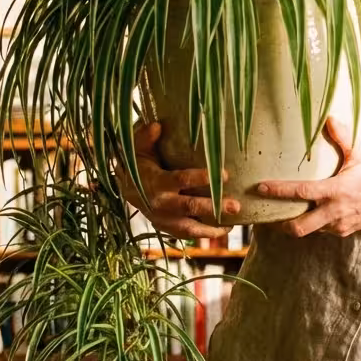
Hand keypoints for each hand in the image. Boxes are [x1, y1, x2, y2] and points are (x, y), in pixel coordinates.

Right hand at [117, 122, 239, 238]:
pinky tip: (221, 231)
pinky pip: (185, 235)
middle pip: (189, 207)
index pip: (181, 180)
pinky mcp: (165, 227)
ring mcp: (162, 218)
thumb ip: (146, 136)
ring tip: (232, 226)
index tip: (224, 174)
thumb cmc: (138, 164)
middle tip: (235, 206)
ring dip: (211, 229)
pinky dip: (202, 236)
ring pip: (188, 228)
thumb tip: (157, 125)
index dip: (202, 178)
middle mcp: (160, 203)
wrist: (125, 188)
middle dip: (213, 207)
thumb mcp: (138, 147)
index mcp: (155, 182)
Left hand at [257, 117, 360, 237]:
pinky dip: (310, 224)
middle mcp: (334, 211)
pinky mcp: (342, 232)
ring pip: (308, 231)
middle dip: (279, 224)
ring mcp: (338, 225)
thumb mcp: (360, 154)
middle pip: (298, 227)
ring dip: (293, 224)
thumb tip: (329, 117)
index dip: (279, 191)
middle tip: (264, 214)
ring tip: (277, 216)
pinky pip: (320, 231)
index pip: (301, 193)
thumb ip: (343, 136)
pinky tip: (304, 214)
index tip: (260, 188)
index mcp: (335, 190)